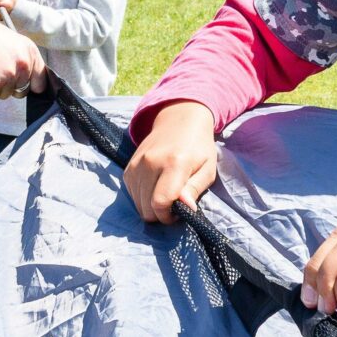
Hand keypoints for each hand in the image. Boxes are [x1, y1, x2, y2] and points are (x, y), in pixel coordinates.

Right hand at [0, 11, 45, 99]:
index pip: (41, 77)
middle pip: (22, 90)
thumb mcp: (10, 38)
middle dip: (12, 86)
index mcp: (29, 51)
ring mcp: (8, 77)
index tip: (31, 87)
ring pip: (5, 94)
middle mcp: (23, 65)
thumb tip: (24, 72)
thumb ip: (20, 56)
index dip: (34, 84)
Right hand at [122, 101, 217, 223]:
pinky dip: (143, 198)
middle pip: (146, 208)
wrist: (179, 119)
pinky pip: (132, 195)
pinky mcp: (129, 167)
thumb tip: (185, 209)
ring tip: (166, 194)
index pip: (160, 202)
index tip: (179, 213)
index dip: (168, 217)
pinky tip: (156, 188)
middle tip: (174, 204)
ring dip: (151, 207)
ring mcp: (136, 164)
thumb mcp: (207, 168)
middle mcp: (150, 163)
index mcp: (174, 163)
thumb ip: (195, 189)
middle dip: (161, 214)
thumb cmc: (199, 147)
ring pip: (138, 205)